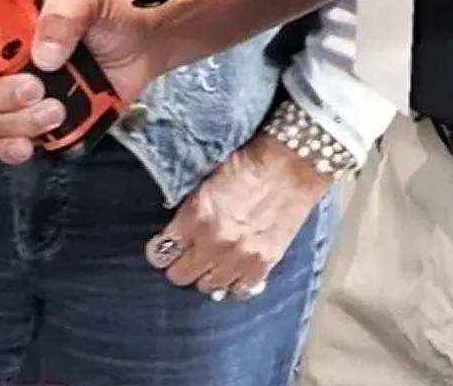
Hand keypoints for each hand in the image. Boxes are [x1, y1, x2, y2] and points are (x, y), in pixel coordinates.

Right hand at [0, 0, 157, 165]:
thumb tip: (45, 53)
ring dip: (17, 122)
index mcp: (12, 27)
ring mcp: (24, 95)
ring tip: (55, 111)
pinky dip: (16, 148)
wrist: (143, 46)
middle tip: (34, 89)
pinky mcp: (40, 123)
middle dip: (4, 97)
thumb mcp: (88, 1)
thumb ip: (65, 17)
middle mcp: (11, 62)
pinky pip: (12, 143)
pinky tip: (32, 143)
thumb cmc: (111, 15)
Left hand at [146, 132, 331, 299]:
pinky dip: (233, 283)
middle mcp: (215, 240)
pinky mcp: (264, 264)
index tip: (162, 246)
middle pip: (180, 275)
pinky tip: (231, 270)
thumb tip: (175, 227)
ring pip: (207, 286)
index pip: (161, 251)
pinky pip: (239, 291)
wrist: (293, 163)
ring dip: (205, 274)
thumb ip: (189, 206)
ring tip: (208, 262)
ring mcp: (240, 256)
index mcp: (197, 213)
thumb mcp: (207, 176)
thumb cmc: (249, 160)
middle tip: (183, 255)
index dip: (159, 250)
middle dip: (178, 265)